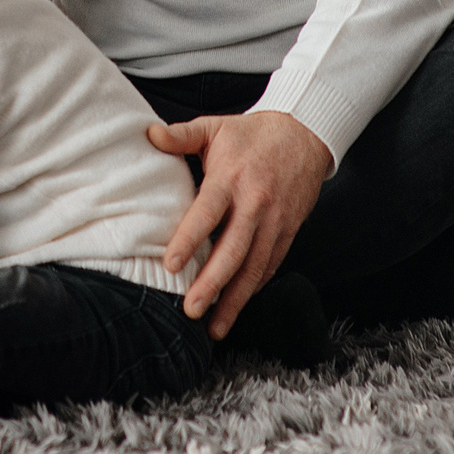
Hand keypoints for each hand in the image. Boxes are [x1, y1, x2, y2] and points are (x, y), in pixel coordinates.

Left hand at [147, 111, 330, 340]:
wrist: (306, 133)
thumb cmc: (252, 134)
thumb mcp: (215, 127)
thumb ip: (181, 135)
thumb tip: (148, 134)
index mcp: (232, 178)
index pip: (208, 213)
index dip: (189, 239)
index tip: (171, 265)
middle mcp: (255, 204)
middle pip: (233, 250)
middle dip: (212, 284)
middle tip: (190, 309)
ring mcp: (275, 221)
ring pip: (254, 267)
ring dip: (235, 299)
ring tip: (215, 326)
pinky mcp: (288, 231)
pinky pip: (271, 265)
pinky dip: (254, 288)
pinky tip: (237, 306)